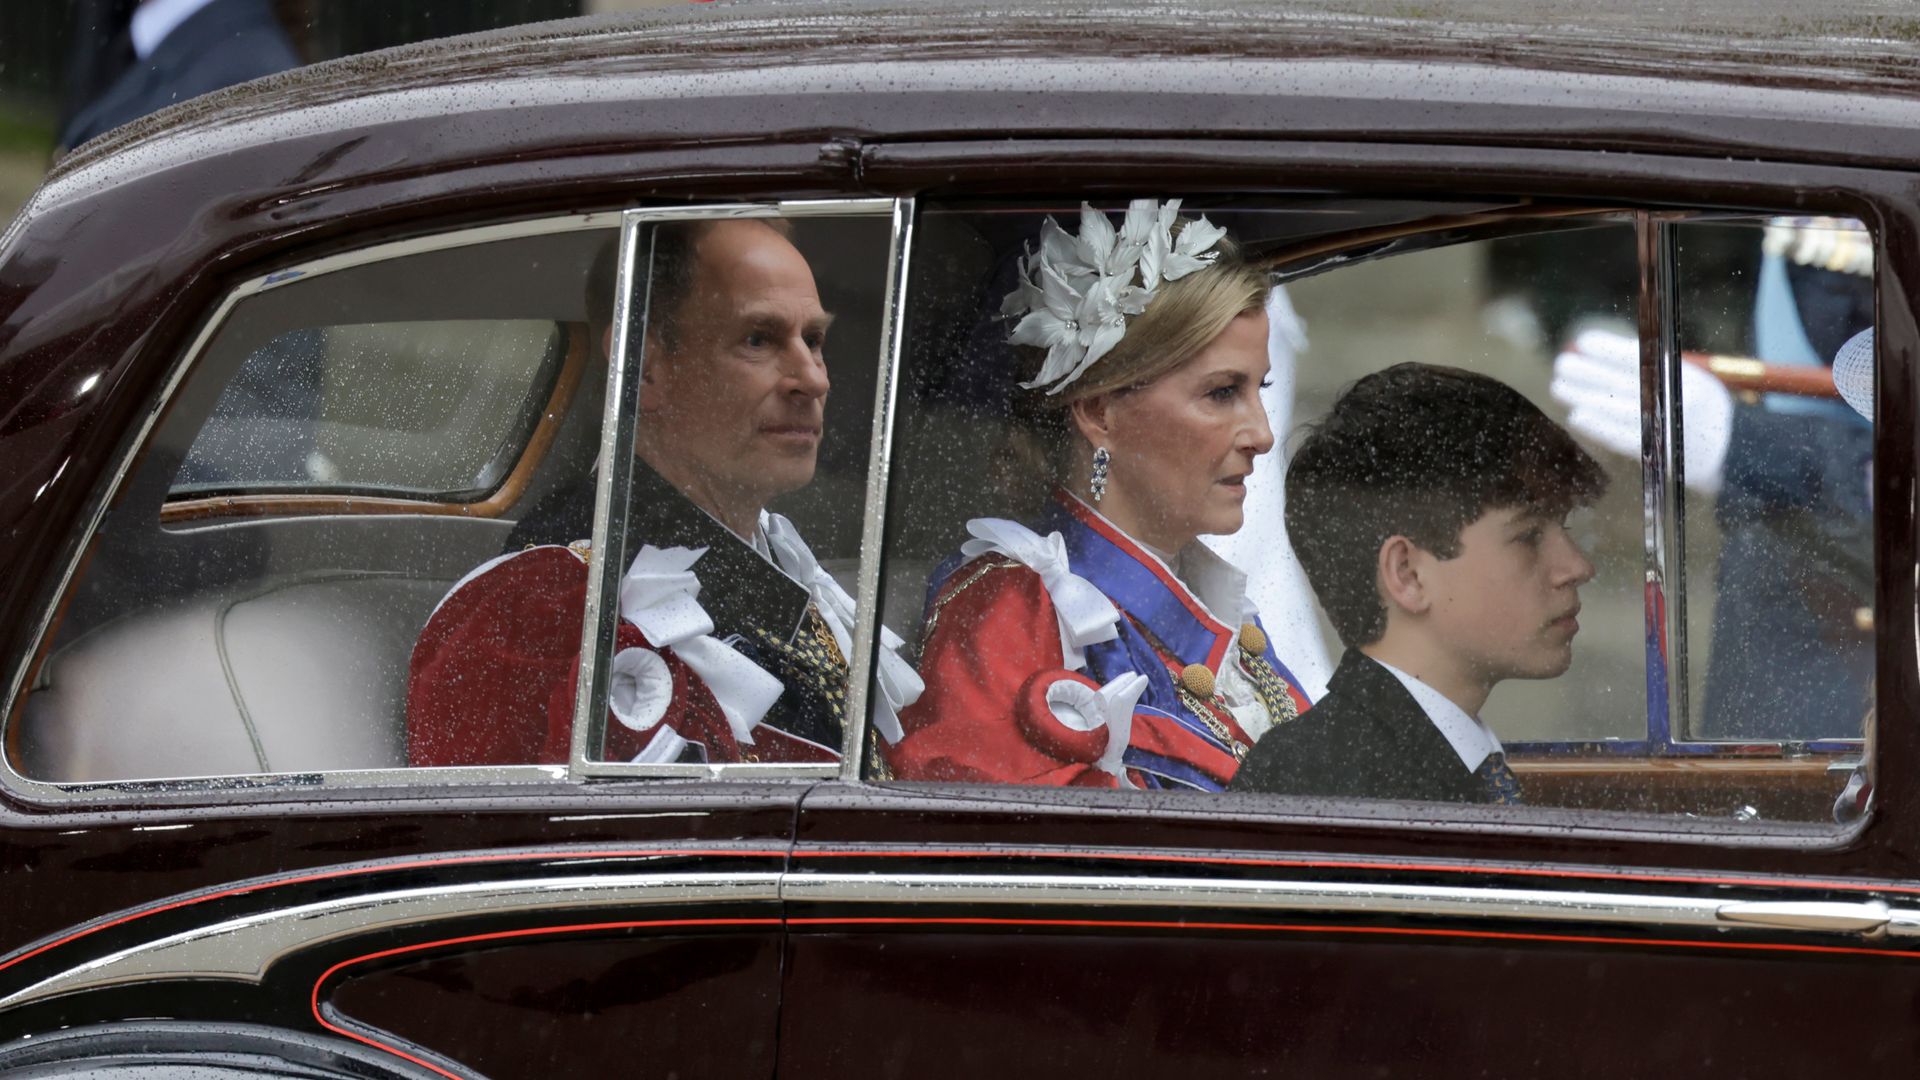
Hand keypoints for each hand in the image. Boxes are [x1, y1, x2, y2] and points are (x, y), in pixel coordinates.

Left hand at [1550, 328, 1732, 496]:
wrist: (1732, 450)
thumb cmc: (1698, 407)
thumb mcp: (1684, 380)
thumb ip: (1651, 368)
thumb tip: (1599, 355)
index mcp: (1685, 375)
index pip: (1642, 358)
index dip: (1609, 349)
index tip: (1582, 341)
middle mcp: (1677, 398)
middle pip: (1625, 381)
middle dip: (1589, 372)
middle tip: (1561, 364)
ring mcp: (1668, 426)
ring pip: (1619, 408)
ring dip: (1585, 397)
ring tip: (1559, 387)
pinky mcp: (1660, 452)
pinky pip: (1624, 438)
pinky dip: (1599, 427)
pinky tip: (1577, 417)